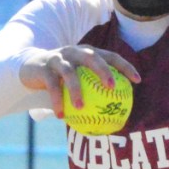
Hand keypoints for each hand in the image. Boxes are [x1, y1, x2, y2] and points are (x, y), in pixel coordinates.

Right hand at [19, 46, 140, 117]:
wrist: (31, 68)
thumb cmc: (62, 79)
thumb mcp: (79, 81)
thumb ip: (95, 92)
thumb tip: (116, 117)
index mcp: (88, 53)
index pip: (110, 56)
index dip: (125, 66)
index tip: (137, 81)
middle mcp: (75, 52)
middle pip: (92, 57)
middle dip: (103, 71)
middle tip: (112, 88)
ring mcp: (59, 58)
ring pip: (70, 72)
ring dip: (76, 90)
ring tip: (81, 107)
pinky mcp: (44, 67)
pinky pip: (52, 85)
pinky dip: (56, 100)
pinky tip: (60, 115)